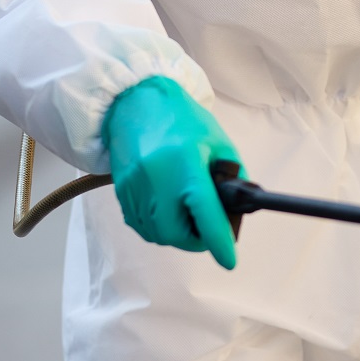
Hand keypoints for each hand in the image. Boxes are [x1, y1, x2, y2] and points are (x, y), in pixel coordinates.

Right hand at [103, 76, 242, 268]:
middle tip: (206, 228)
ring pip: (156, 234)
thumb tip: (238, 207)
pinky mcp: (121, 191)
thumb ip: (231, 176)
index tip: (229, 260)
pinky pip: (140, 225)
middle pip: (175, 234)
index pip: (204, 213)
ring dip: (176, 232)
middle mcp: (156, 180)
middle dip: (195, 239)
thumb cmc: (181, 119)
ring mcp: (134, 188)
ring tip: (187, 212)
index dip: (218, 241)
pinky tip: (167, 207)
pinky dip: (158, 225)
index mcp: (186, 164)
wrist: (136, 100)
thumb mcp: (217, 142)